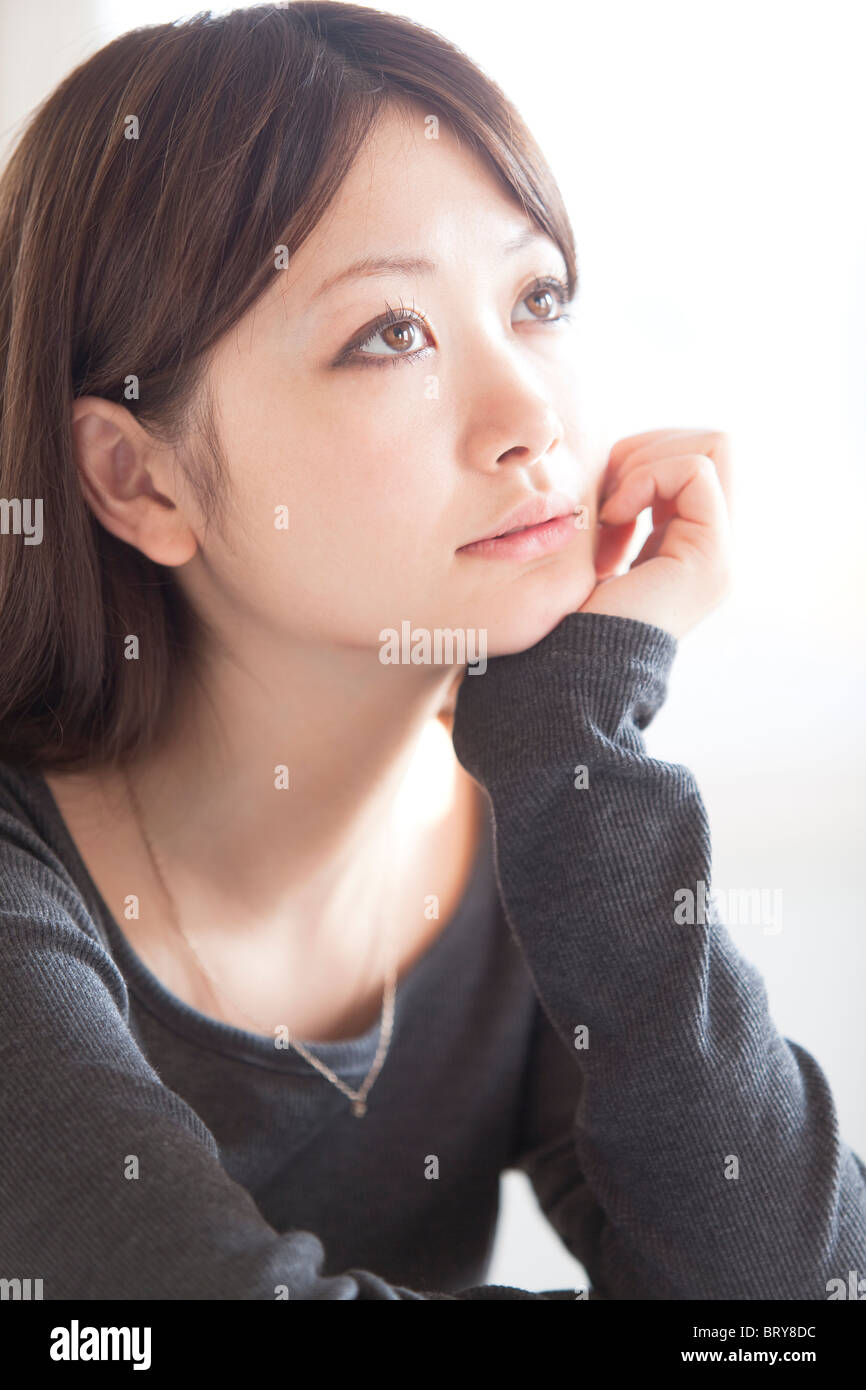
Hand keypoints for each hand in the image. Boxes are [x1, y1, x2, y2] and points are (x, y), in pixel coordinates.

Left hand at [578, 428, 733, 639]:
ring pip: (714, 446)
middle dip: (650, 448)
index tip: (601, 493)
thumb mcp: (599, 540)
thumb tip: (625, 456)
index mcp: (692, 541)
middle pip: (714, 443)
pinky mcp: (711, 556)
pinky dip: (646, 478)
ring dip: (647, 461)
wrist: (569, 666)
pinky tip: (614, 518)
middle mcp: (716, 545)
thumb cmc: (566, 611)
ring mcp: (720, 551)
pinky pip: (695, 470)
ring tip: (610, 507)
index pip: (698, 453)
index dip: (644, 453)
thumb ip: (626, 503)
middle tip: (606, 490)